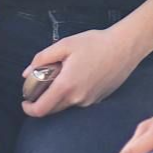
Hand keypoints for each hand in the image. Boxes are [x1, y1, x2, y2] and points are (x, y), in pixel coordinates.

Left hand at [21, 28, 137, 117]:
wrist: (126, 45)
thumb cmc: (96, 43)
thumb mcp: (65, 44)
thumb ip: (42, 58)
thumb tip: (27, 73)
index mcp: (66, 86)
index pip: (40, 110)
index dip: (28, 109)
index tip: (26, 101)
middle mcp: (77, 98)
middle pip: (52, 110)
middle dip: (43, 102)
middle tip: (43, 85)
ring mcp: (90, 100)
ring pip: (67, 105)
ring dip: (60, 97)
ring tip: (66, 76)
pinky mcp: (100, 98)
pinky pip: (81, 101)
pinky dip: (75, 94)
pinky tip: (82, 77)